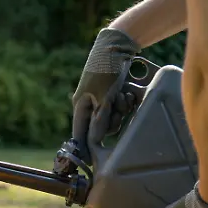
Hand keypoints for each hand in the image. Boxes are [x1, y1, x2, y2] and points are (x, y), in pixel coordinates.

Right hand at [71, 28, 139, 163]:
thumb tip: (95, 142)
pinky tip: (128, 91)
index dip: (84, 148)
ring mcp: (99, 98)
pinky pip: (118, 107)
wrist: (116, 45)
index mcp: (80, 106)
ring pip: (111, 117)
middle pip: (99, 127)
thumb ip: (100, 120)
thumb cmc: (106, 70)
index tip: (89, 162)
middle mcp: (88, 104)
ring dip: (120, 109)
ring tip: (124, 95)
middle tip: (118, 107)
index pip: (79, 134)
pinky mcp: (110, 92)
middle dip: (112, 120)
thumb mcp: (104, 97)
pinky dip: (124, 101)